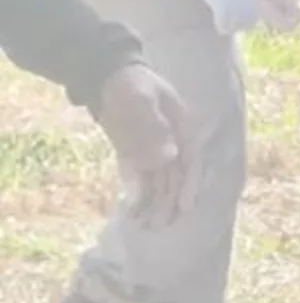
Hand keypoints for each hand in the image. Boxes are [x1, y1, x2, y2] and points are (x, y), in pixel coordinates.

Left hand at [98, 64, 199, 227]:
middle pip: (176, 177)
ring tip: (146, 226)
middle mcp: (174, 144)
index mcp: (183, 128)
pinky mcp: (138, 157)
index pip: (191, 161)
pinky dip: (139, 196)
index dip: (189, 184)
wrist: (106, 77)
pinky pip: (142, 180)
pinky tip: (133, 213)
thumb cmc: (130, 84)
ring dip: (155, 204)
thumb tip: (170, 157)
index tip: (185, 206)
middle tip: (161, 225)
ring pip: (160, 183)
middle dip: (170, 202)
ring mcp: (156, 151)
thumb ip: (155, 127)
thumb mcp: (142, 99)